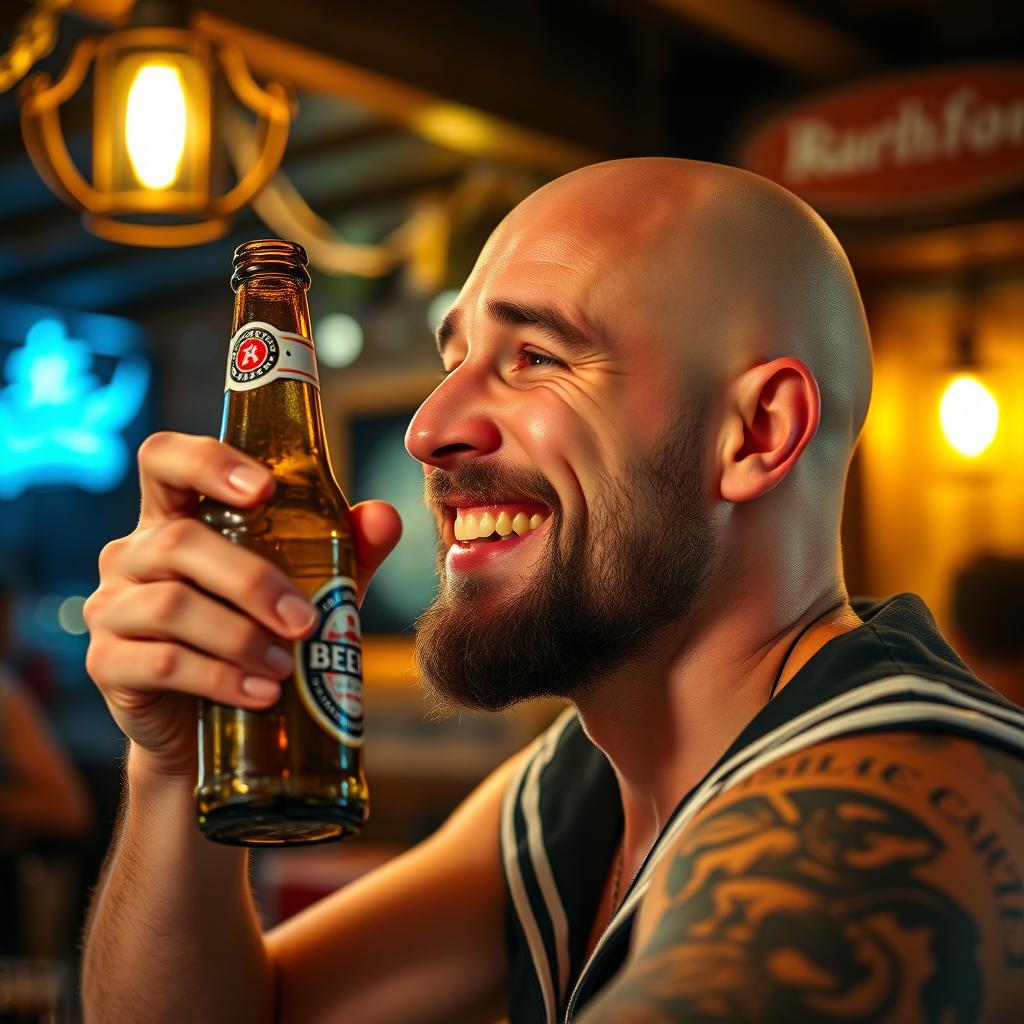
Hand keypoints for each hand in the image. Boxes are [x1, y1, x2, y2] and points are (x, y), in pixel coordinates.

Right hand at [83, 432, 401, 777]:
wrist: (214, 727)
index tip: (264, 489)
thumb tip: (382, 516)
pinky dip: (219, 679)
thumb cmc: (260, 637)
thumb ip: (345, 550)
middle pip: (180, 542)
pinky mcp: (107, 665)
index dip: (208, 462)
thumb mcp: (310, 589)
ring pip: (170, 605)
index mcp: (175, 517)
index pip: (165, 459)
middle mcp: (133, 553)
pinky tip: (261, 694)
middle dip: (252, 580)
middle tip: (306, 621)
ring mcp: (112, 608)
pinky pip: (161, 663)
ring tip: (285, 667)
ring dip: (240, 636)